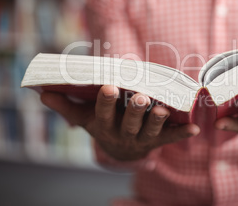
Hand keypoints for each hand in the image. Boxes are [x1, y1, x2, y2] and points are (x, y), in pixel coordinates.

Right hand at [41, 86, 199, 160]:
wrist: (121, 151)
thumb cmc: (103, 125)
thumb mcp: (84, 117)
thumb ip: (66, 106)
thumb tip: (41, 92)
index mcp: (105, 125)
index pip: (104, 112)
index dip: (107, 102)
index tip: (110, 87)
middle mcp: (123, 133)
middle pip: (130, 123)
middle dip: (136, 110)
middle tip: (141, 97)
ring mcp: (142, 138)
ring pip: (151, 130)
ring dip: (157, 120)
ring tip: (163, 109)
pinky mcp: (159, 140)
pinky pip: (171, 138)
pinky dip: (182, 134)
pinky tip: (195, 129)